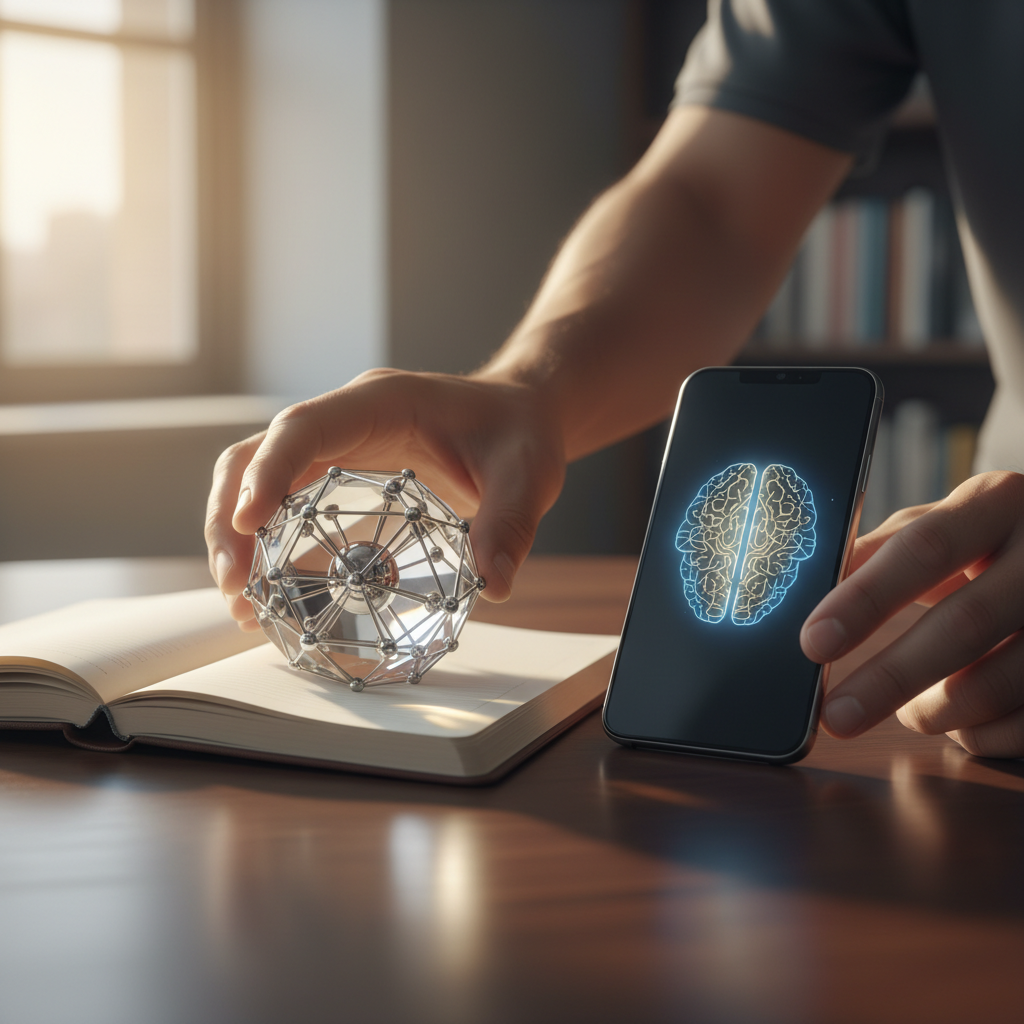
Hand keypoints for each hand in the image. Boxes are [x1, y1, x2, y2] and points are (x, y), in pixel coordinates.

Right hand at [205, 369, 564, 628]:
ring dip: (238, 538)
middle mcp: (345, 421)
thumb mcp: (528, 473)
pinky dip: (269, 548)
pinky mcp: (339, 479)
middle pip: (256, 456)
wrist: (519, 416)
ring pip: (258, 481)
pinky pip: (286, 506)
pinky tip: (272, 597)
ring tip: (244, 603)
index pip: (303, 428)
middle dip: (232, 517)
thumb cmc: (519, 431)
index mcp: (380, 403)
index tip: (247, 525)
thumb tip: (494, 583)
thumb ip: (512, 523)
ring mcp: (336, 448)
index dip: (267, 472)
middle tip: (236, 584)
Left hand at [801, 471, 1023, 758]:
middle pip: (964, 625)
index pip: (924, 549)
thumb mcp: (941, 524)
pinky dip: (981, 735)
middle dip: (889, 678)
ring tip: (910, 712)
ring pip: (1000, 683)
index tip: (813, 642)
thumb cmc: (988, 540)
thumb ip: (876, 552)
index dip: (864, 599)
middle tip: (836, 715)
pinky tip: (964, 720)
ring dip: (936, 711)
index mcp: (997, 503)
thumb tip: (804, 591)